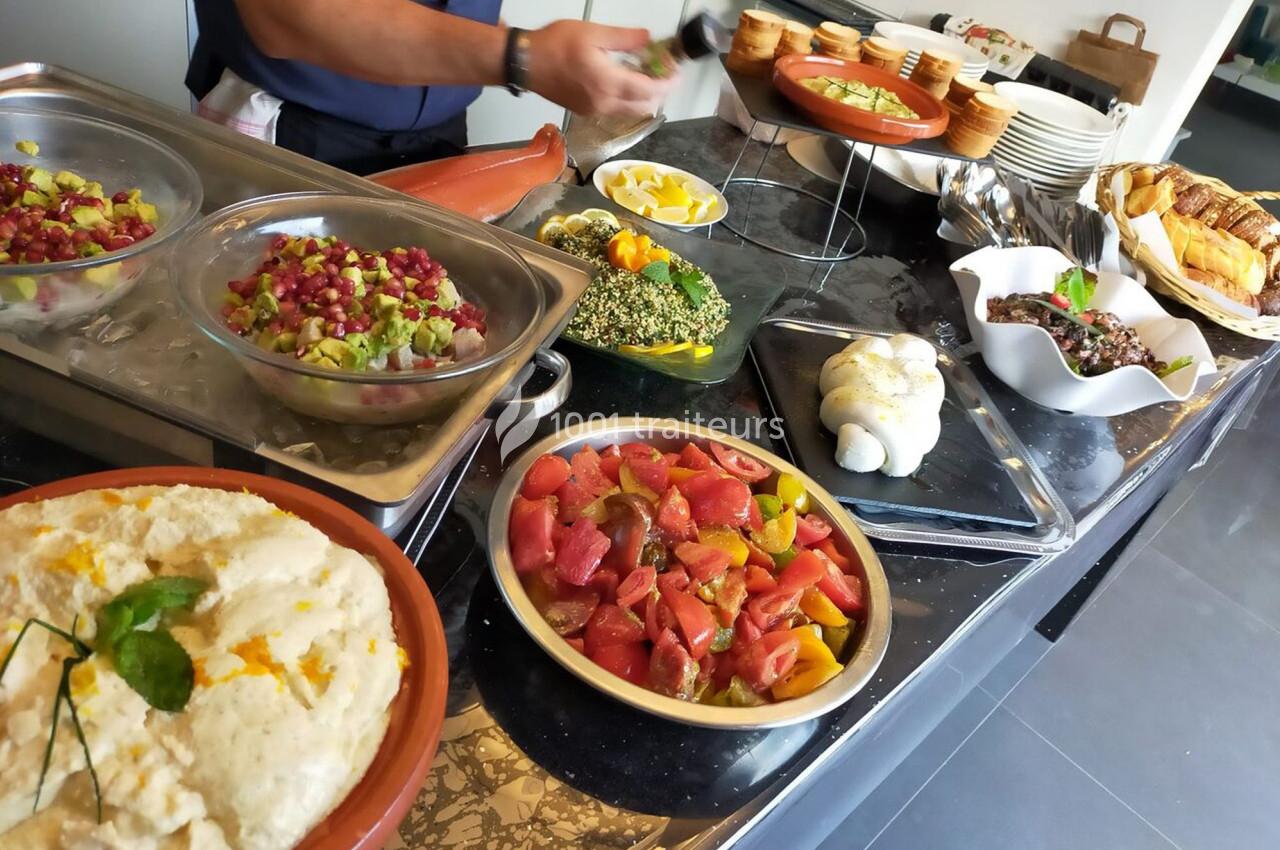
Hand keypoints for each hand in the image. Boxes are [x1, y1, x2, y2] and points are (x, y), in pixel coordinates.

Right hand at [526, 20, 678, 116]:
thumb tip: (649, 39)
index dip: (668, 83)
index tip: (676, 71)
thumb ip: (625, 38)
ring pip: (631, 111)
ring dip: (644, 97)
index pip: (650, 91)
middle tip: (663, 72)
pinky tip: (624, 81)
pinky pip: (616, 110)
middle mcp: (605, 103)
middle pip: (645, 107)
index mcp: (608, 83)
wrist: (525, 63)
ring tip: (645, 75)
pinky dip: (628, 99)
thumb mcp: (593, 33)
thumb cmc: (555, 45)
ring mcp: (595, 111)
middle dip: (660, 92)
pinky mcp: (586, 112)